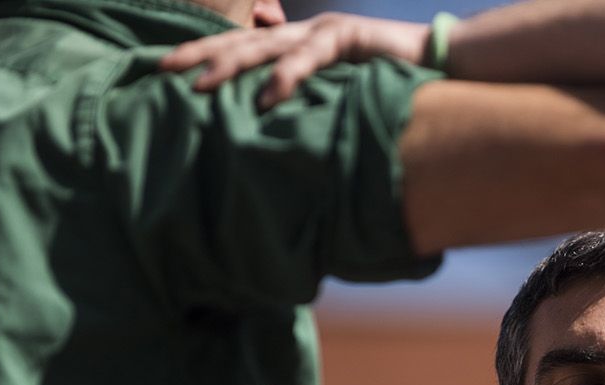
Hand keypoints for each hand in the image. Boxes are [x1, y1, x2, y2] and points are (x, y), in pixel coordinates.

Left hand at [161, 14, 429, 108]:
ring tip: (200, 84)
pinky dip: (287, 77)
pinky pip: (310, 59)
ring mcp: (325, 31)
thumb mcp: (343, 96)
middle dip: (199, 54)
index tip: (166, 69)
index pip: (242, 45)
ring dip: (231, 65)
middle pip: (241, 40)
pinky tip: (266, 96)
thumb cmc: (394, 86)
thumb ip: (312, 105)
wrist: (442, 62)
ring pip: (266, 46)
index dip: (205, 54)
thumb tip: (280, 133)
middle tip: (161, 69)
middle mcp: (305, 32)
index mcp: (299, 43)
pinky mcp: (349, 38)